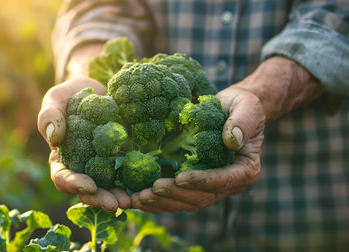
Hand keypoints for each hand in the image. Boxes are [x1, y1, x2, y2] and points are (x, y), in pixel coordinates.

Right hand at [38, 76, 131, 210]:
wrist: (100, 88)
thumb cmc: (72, 94)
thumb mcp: (56, 98)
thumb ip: (49, 116)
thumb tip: (53, 138)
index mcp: (62, 158)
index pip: (63, 178)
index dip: (73, 184)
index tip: (89, 185)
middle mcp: (82, 167)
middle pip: (87, 191)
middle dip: (100, 199)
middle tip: (115, 204)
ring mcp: (104, 166)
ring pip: (108, 189)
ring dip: (117, 198)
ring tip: (130, 201)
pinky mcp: (123, 159)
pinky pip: (127, 176)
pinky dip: (134, 185)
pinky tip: (143, 189)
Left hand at [131, 88, 264, 212]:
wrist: (232, 109)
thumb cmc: (242, 105)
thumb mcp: (247, 106)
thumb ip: (242, 122)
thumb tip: (231, 141)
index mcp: (244, 169)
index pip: (223, 180)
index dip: (201, 181)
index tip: (180, 178)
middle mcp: (228, 184)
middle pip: (202, 197)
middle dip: (175, 195)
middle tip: (151, 189)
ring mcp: (211, 187)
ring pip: (187, 202)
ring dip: (162, 202)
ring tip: (138, 198)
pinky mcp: (195, 184)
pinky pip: (177, 197)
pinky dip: (158, 200)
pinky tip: (137, 198)